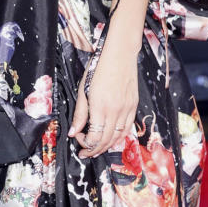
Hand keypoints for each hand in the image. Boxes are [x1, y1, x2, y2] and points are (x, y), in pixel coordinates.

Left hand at [69, 35, 139, 158]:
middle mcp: (116, 111)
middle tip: (85, 152)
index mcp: (101, 107)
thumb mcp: (83, 90)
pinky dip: (119, 137)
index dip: (85, 144)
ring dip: (106, 146)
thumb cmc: (98, 68)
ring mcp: (127, 109)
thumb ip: (80, 114)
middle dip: (94, 150)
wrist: (120, 54)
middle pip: (107, 141)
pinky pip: (127, 128)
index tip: (78, 140)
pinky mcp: (134, 106)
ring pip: (118, 137)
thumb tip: (73, 132)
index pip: (95, 138)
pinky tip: (111, 138)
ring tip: (96, 149)